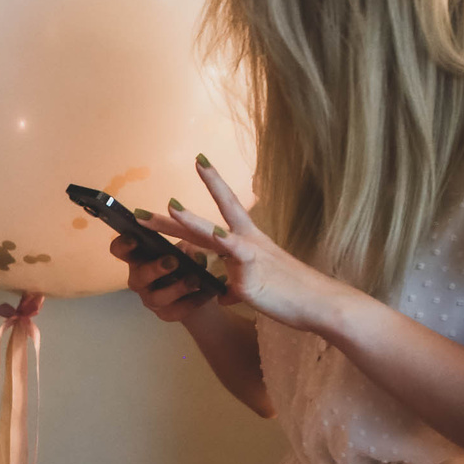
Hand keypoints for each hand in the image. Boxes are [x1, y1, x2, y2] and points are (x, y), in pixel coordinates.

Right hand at [108, 224, 220, 324]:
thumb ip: (185, 246)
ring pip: (158, 297)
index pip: (120, 250)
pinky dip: (194, 300)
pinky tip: (208, 290)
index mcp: (139, 258)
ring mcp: (151, 299)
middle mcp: (140, 280)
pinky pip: (178, 310)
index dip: (123, 245)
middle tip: (173, 260)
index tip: (135, 238)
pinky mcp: (167, 314)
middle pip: (138, 277)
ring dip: (176, 287)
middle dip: (155, 269)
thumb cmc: (189, 260)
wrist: (203, 287)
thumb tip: (190, 253)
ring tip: (195, 279)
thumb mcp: (187, 246)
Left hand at [146, 155, 362, 334]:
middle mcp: (248, 243)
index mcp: (249, 241)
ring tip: (171, 206)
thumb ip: (234, 285)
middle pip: (206, 223)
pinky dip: (228, 253)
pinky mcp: (253, 280)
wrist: (320, 303)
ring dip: (192, 223)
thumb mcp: (255, 287)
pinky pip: (236, 267)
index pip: (227, 206)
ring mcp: (250, 259)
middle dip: (174, 216)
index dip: (213, 182)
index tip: (199, 160)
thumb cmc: (290, 294)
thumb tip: (222, 293)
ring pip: (217, 236)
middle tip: (143, 210)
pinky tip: (217, 240)